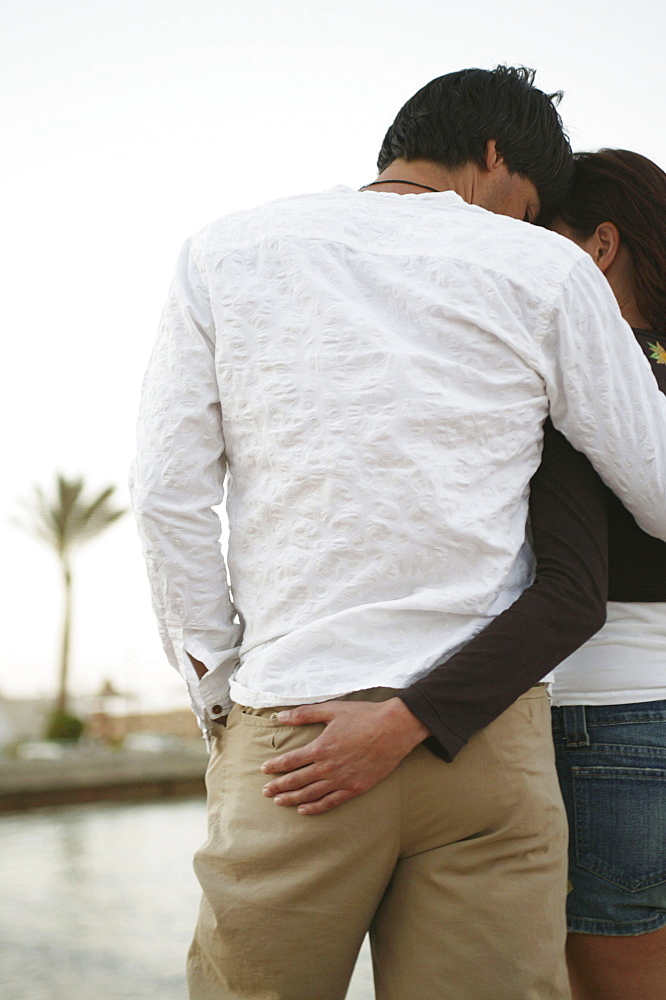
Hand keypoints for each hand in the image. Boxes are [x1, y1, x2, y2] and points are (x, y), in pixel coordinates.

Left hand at [260, 697, 429, 814]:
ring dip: (292, 799)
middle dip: (279, 786)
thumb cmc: (364, 716)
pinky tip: (304, 810)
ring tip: (279, 802)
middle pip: (296, 780)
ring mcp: (342, 779)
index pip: (290, 761)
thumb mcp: (332, 710)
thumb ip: (305, 714)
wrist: (394, 729)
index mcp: (320, 747)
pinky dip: (315, 808)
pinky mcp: (355, 787)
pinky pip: (331, 802)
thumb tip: (281, 716)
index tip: (264, 769)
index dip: (275, 766)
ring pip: (310, 794)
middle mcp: (328, 767)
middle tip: (265, 791)